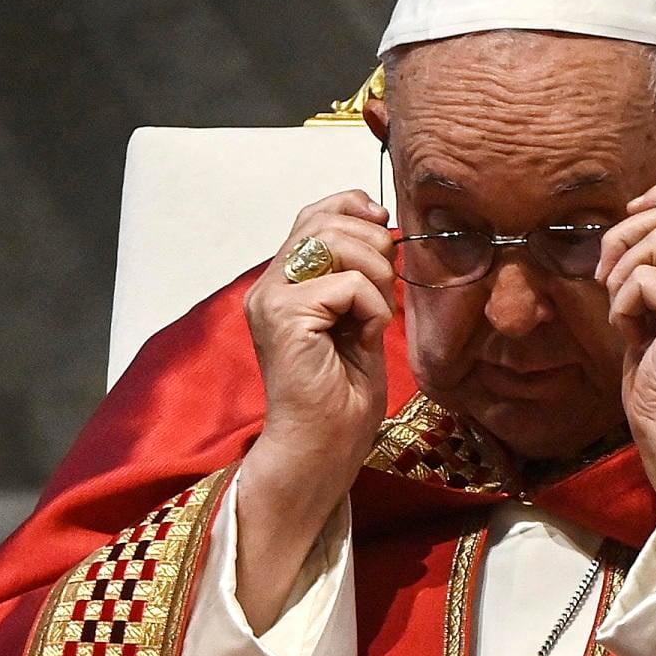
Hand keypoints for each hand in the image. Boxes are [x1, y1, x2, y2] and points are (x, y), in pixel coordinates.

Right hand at [234, 192, 394, 631]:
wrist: (322, 449)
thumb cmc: (341, 398)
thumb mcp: (356, 319)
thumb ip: (358, 274)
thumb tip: (382, 226)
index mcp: (282, 284)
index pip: (313, 214)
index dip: (352, 206)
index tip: (383, 224)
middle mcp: (268, 287)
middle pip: (324, 220)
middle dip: (373, 243)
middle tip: (388, 286)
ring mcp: (271, 301)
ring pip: (335, 242)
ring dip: (375, 274)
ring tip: (377, 314)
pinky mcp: (284, 318)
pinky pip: (346, 284)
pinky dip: (372, 306)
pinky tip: (366, 336)